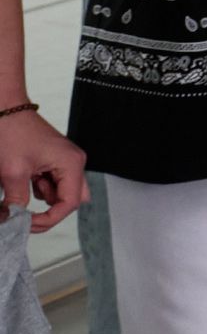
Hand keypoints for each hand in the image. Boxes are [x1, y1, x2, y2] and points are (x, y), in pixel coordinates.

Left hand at [0, 110, 88, 232]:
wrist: (5, 110)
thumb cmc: (12, 132)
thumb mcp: (13, 172)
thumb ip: (17, 201)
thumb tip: (14, 220)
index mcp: (71, 163)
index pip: (69, 203)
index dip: (49, 219)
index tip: (27, 224)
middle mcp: (73, 162)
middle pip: (71, 200)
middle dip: (50, 212)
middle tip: (28, 218)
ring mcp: (64, 161)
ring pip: (61, 193)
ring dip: (41, 199)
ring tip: (21, 187)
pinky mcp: (53, 160)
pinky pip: (51, 184)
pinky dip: (37, 189)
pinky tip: (23, 179)